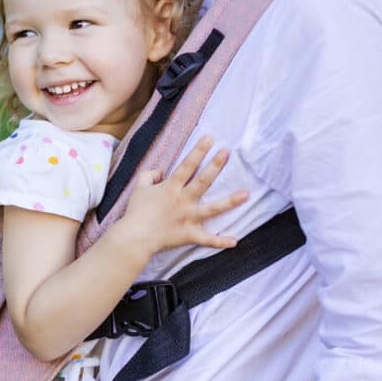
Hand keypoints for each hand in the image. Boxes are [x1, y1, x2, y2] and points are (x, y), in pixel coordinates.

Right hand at [117, 135, 248, 256]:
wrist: (134, 237)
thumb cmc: (135, 212)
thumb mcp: (139, 188)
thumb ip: (149, 175)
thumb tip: (160, 171)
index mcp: (171, 187)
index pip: (187, 165)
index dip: (198, 151)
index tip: (210, 138)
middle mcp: (183, 200)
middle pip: (203, 181)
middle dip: (215, 165)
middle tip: (227, 152)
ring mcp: (188, 218)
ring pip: (213, 208)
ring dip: (230, 201)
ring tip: (246, 194)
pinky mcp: (189, 235)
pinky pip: (207, 239)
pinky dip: (220, 242)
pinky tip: (235, 241)